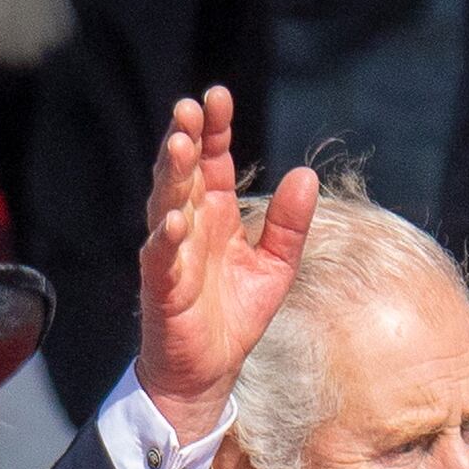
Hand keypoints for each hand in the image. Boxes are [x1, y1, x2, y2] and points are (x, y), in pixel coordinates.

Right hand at [131, 88, 319, 440]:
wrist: (208, 371)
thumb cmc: (234, 315)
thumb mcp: (275, 267)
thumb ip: (290, 224)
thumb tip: (307, 175)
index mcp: (215, 212)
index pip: (213, 159)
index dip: (215, 129)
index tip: (219, 96)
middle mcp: (189, 223)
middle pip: (185, 170)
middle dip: (187, 137)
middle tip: (191, 106)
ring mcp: (171, 252)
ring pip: (167, 203)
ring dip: (171, 174)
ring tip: (178, 143)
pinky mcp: (161, 286)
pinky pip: (161, 257)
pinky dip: (167, 238)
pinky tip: (175, 218)